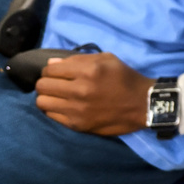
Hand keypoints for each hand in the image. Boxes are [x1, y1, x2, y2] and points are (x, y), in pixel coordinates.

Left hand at [35, 53, 155, 135]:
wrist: (142, 104)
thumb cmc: (124, 78)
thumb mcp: (107, 59)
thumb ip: (78, 59)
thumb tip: (51, 64)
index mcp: (89, 70)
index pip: (50, 70)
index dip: (51, 70)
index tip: (58, 73)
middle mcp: (80, 90)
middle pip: (42, 86)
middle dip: (47, 82)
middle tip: (57, 84)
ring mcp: (76, 109)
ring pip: (42, 102)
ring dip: (48, 97)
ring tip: (59, 96)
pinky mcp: (77, 124)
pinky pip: (51, 116)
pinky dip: (54, 110)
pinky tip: (66, 107)